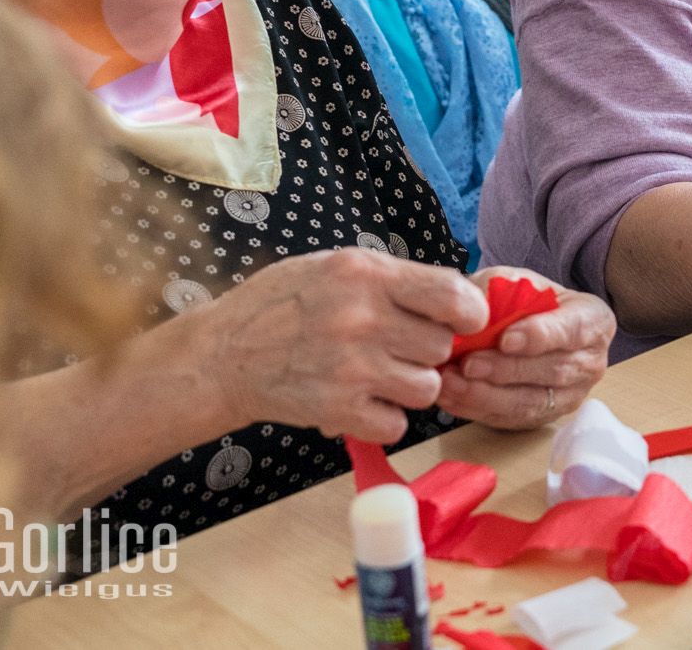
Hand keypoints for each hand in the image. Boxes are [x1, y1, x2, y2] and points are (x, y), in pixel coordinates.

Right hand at [197, 248, 489, 444]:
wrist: (221, 355)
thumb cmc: (281, 303)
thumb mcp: (336, 266)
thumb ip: (394, 279)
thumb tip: (459, 299)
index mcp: (365, 274)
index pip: (451, 295)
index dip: (470, 312)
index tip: (464, 321)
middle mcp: (361, 319)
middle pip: (441, 347)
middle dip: (427, 350)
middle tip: (398, 347)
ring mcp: (350, 368)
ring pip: (426, 388)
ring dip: (410, 386)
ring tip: (380, 374)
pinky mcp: (338, 410)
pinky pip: (397, 424)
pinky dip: (384, 418)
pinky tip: (362, 400)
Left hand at [437, 267, 613, 429]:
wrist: (536, 328)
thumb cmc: (530, 301)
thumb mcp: (518, 281)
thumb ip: (500, 287)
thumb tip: (475, 305)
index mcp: (593, 320)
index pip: (571, 330)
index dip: (538, 336)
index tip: (505, 339)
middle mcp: (590, 362)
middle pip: (551, 371)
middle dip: (505, 369)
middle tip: (468, 364)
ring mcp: (570, 395)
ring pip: (530, 402)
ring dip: (487, 395)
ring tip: (452, 383)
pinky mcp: (545, 417)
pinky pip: (512, 420)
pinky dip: (478, 410)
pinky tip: (453, 397)